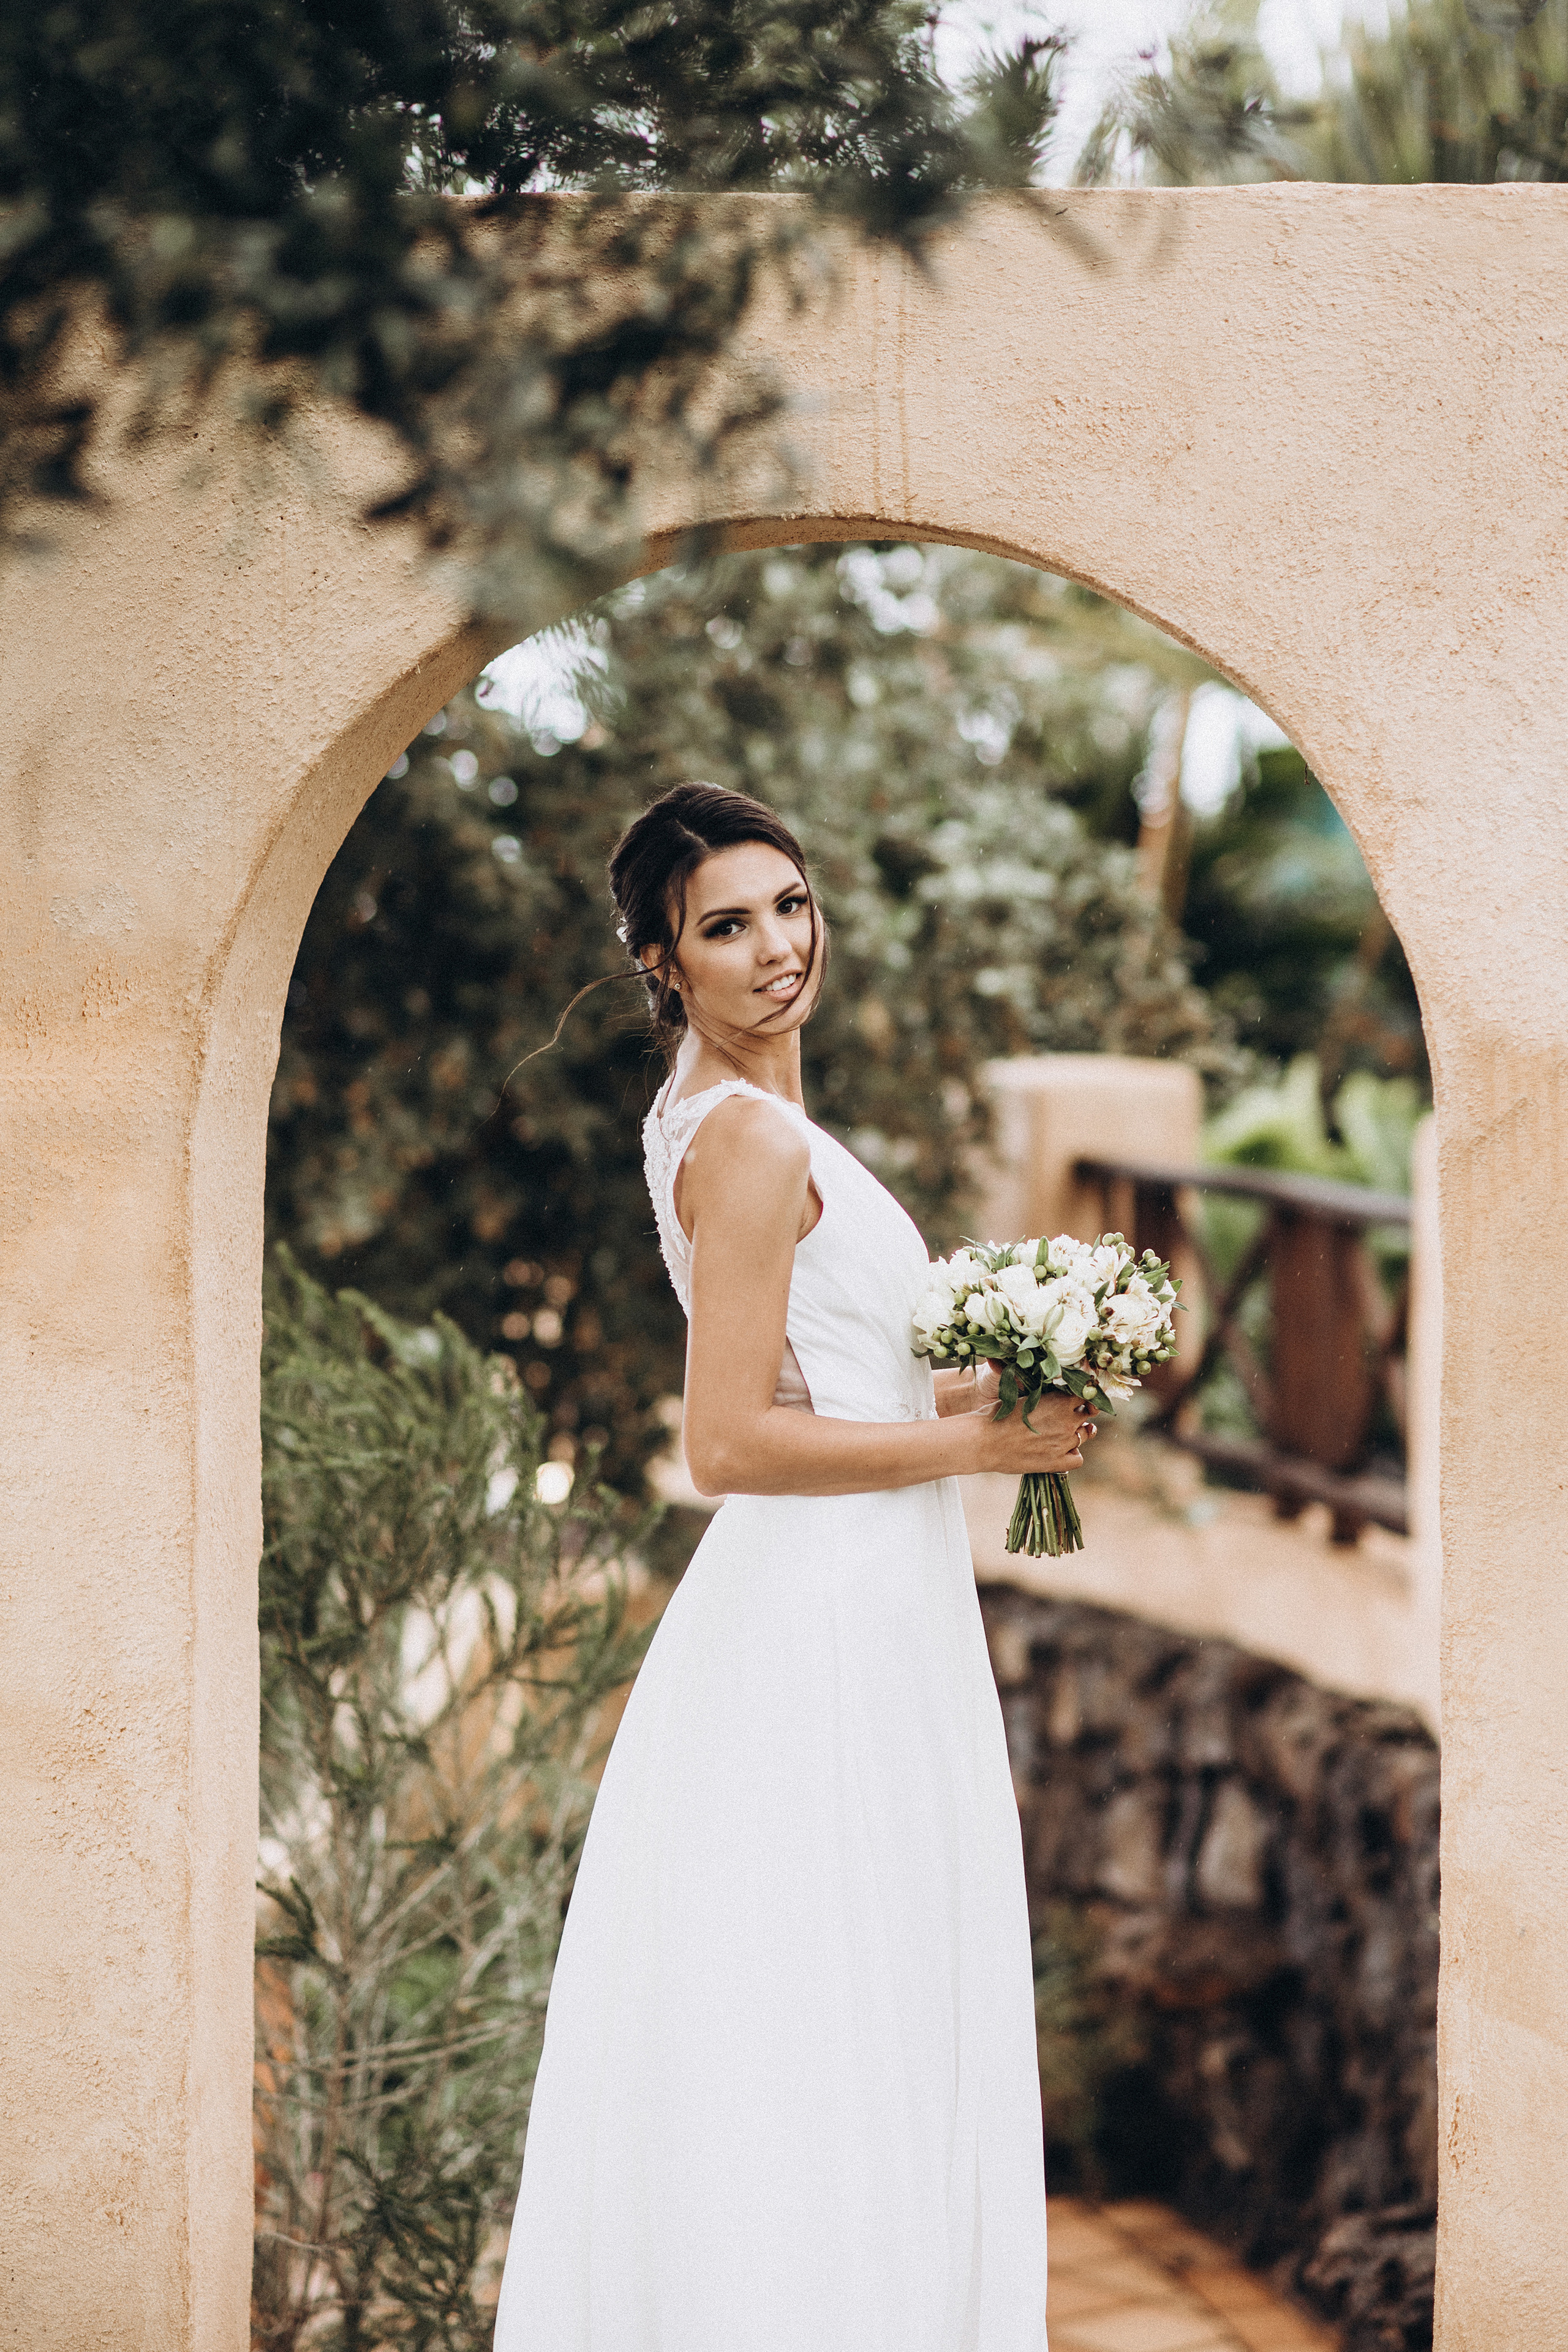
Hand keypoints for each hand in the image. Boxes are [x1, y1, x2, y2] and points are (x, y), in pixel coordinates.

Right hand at [973, 1388, 1095, 1475]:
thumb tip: (1056, 1393)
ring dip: (1078, 1433)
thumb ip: (1045, 1395)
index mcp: (1059, 1400)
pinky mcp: (1056, 1462)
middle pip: (1088, 1414)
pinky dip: (1073, 1454)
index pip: (1086, 1394)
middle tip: (1069, 1414)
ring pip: (1085, 1436)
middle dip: (1081, 1413)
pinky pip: (1078, 1458)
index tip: (1079, 1397)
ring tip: (1063, 1432)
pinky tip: (1062, 1450)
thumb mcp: (1023, 1396)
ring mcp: (1063, 1443)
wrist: (983, 1441)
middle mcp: (1066, 1421)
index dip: (1084, 1395)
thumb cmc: (998, 1414)